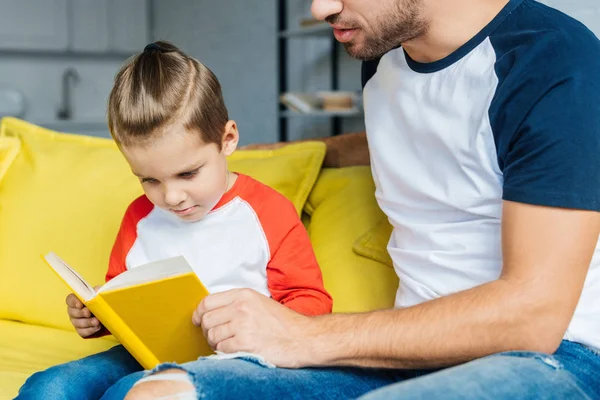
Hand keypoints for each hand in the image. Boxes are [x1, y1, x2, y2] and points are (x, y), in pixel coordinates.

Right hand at [66, 288, 101, 337]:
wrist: (107, 314)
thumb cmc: (100, 301)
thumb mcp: (100, 294)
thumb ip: (97, 290)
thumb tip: (96, 291)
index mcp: (76, 301)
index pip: (70, 300)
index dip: (73, 302)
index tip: (80, 304)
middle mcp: (73, 311)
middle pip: (72, 312)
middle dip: (81, 313)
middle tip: (89, 313)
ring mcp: (76, 322)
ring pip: (77, 323)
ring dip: (87, 322)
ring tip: (96, 321)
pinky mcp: (81, 331)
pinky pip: (82, 332)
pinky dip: (90, 330)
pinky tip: (97, 327)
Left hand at [192, 289, 313, 367]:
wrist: (303, 338)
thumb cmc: (284, 324)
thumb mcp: (260, 303)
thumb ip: (238, 304)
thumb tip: (213, 313)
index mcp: (244, 295)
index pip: (207, 301)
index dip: (199, 313)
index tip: (198, 320)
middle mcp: (241, 307)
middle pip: (207, 320)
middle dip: (208, 331)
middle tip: (218, 336)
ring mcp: (242, 325)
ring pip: (212, 336)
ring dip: (217, 343)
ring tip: (231, 344)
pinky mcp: (244, 343)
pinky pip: (221, 349)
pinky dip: (226, 353)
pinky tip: (238, 350)